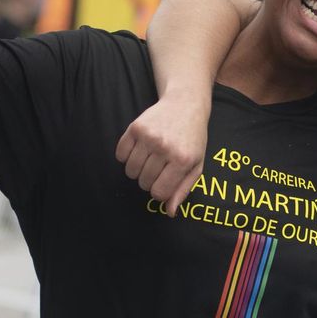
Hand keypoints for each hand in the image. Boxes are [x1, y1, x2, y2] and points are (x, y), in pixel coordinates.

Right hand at [116, 93, 208, 215]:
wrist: (185, 105)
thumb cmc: (192, 139)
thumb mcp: (196, 165)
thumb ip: (183, 190)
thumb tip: (169, 212)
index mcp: (182, 161)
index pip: (159, 193)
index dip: (159, 192)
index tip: (163, 183)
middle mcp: (165, 148)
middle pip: (144, 183)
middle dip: (149, 181)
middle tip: (158, 168)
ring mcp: (149, 137)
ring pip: (131, 171)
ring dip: (137, 170)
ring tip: (149, 159)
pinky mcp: (135, 127)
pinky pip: (121, 155)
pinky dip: (126, 157)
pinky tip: (139, 150)